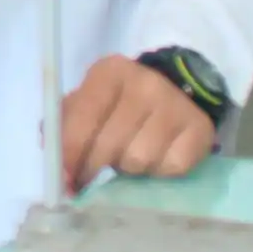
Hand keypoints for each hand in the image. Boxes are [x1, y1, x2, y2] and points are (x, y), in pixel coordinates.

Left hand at [61, 55, 214, 193]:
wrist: (175, 93)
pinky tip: (154, 160)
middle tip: (87, 179)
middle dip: (93, 167)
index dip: (70, 150)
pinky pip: (171, 168)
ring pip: (139, 159)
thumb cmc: (117, 103)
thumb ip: (63, 125)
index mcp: (110, 72)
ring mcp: (176, 105)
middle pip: (111, 143)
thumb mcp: (87, 101)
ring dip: (127, 169)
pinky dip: (157, 172)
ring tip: (125, 158)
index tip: (62, 178)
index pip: (84, 115)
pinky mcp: (200, 129)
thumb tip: (52, 155)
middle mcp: (145, 84)